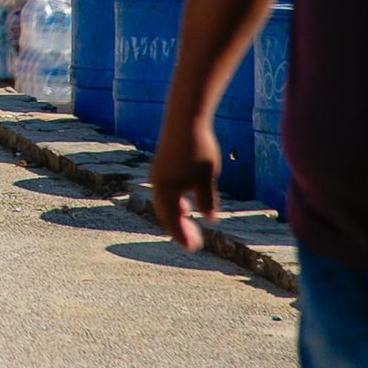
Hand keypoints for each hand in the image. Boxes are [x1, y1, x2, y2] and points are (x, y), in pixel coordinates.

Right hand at [149, 116, 221, 251]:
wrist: (185, 119)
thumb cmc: (198, 147)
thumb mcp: (207, 176)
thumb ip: (207, 199)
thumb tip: (210, 219)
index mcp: (166, 188)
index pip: (172, 219)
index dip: (182, 236)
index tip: (193, 249)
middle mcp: (157, 183)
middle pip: (164, 214)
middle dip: (178, 230)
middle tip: (194, 244)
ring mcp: (158, 174)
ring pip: (163, 203)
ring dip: (175, 217)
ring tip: (190, 227)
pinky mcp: (161, 167)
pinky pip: (165, 192)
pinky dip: (174, 203)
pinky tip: (186, 205)